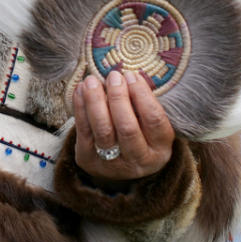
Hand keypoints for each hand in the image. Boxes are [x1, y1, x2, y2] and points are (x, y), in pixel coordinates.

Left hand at [72, 69, 173, 185]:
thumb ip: (141, 104)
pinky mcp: (88, 160)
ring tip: (92, 80)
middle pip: (127, 127)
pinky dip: (80, 107)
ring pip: (103, 130)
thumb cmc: (137, 134)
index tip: (131, 75)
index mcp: (160, 149)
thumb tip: (127, 76)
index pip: (154, 120)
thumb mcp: (148, 124)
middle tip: (113, 76)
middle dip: (118, 97)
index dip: (142, 95)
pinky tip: (80, 90)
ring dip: (95, 101)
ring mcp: (112, 164)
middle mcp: (139, 160)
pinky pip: (83, 130)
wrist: (117, 166)